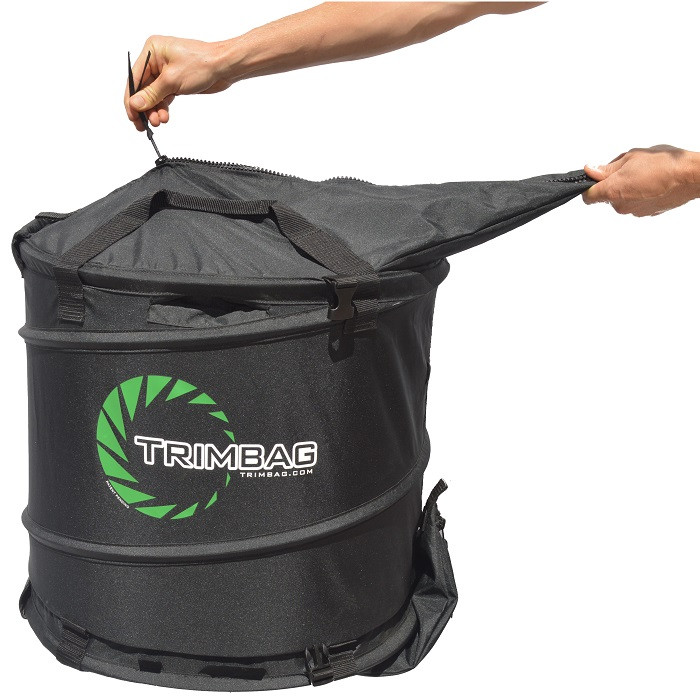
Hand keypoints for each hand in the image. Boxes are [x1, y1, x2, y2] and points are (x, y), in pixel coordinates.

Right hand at [124, 36, 234, 130]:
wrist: (224, 67)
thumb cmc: (202, 64)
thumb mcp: (172, 81)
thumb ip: (152, 94)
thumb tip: (135, 104)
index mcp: (151, 51)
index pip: (134, 78)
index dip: (131, 99)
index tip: (132, 116)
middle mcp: (156, 60)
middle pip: (143, 88)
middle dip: (145, 107)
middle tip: (145, 124)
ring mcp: (166, 71)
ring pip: (153, 95)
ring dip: (154, 110)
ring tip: (158, 121)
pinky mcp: (175, 82)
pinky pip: (163, 97)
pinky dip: (163, 107)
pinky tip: (164, 117)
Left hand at [583, 145, 699, 216]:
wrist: (691, 176)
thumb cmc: (664, 164)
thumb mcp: (631, 158)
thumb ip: (608, 167)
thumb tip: (591, 171)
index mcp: (612, 191)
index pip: (588, 196)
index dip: (589, 186)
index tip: (595, 177)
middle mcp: (620, 206)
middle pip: (607, 195)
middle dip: (613, 182)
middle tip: (629, 168)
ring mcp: (634, 212)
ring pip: (622, 199)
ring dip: (628, 187)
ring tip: (645, 174)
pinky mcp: (646, 214)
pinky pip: (636, 203)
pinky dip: (639, 194)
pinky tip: (652, 183)